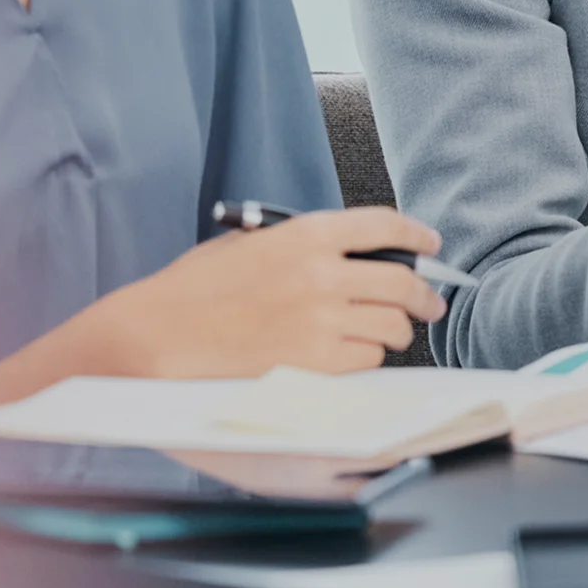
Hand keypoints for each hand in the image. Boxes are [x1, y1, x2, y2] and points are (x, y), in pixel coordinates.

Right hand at [85, 207, 447, 378]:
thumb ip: (306, 246)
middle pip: (402, 281)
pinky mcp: (316, 363)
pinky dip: (368, 358)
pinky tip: (351, 355)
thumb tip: (359, 258)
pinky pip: (369, 360)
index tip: (431, 245)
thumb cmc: (194, 291)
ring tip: (391, 333)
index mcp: (305, 234)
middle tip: (430, 303)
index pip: (385, 225)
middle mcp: (322, 274)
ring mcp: (321, 320)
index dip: (417, 235)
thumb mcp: (252, 244)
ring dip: (397, 330)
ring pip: (393, 325)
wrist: (156, 338)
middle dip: (425, 294)